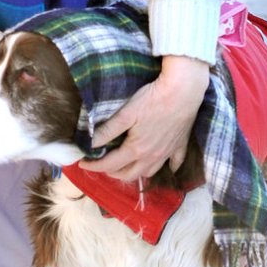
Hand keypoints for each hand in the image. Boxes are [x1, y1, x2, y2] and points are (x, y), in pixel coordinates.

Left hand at [79, 55, 210, 182]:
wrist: (183, 92)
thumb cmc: (153, 99)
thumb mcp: (126, 114)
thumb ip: (108, 131)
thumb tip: (90, 144)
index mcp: (136, 149)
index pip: (110, 164)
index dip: (94, 166)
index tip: (82, 163)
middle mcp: (151, 156)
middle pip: (129, 174)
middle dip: (113, 172)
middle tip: (103, 164)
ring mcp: (167, 153)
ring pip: (149, 172)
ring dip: (136, 172)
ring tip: (127, 165)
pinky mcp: (180, 146)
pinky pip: (173, 164)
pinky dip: (167, 167)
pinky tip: (165, 165)